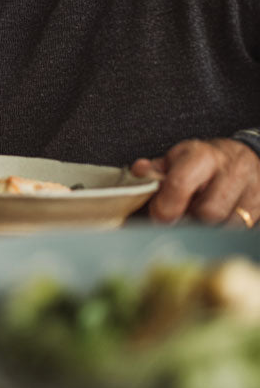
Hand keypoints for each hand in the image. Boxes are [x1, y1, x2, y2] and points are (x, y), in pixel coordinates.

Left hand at [131, 138, 259, 227]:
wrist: (245, 157)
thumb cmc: (205, 161)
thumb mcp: (179, 158)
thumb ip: (157, 168)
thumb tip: (139, 171)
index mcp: (202, 156)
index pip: (180, 183)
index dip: (166, 206)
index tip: (158, 217)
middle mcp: (229, 171)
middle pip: (208, 212)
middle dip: (190, 220)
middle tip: (179, 220)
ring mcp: (250, 190)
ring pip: (226, 224)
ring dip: (208, 228)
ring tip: (199, 218)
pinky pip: (240, 229)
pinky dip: (224, 231)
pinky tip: (216, 222)